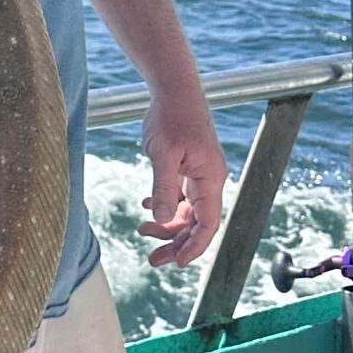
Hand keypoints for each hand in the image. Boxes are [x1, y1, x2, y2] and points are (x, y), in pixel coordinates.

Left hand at [139, 87, 226, 267]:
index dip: (194, 247)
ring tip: (142, 231)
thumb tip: (162, 220)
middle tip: (153, 260)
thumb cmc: (171, 117)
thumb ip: (164, 187)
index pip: (208, 224)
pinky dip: (165, 205)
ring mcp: (199, 174)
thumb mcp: (163, 153)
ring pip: (187, 212)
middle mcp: (209, 180)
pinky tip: (146, 205)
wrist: (173, 89)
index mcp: (210, 179)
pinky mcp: (188, 167)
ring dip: (168, 226)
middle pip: (197, 223)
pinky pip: (180, 196)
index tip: (177, 263)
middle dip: (176, 243)